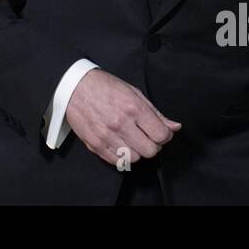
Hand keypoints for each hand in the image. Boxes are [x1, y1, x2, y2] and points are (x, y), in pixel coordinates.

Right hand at [65, 69, 180, 166]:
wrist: (74, 87)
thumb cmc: (104, 87)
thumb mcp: (134, 92)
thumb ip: (155, 112)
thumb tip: (174, 127)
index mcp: (133, 108)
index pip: (161, 135)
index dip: (164, 135)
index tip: (160, 132)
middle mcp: (120, 124)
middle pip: (150, 151)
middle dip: (152, 145)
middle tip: (146, 136)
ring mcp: (106, 136)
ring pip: (134, 158)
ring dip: (136, 151)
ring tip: (131, 139)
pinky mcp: (95, 144)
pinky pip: (116, 162)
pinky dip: (121, 156)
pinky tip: (119, 143)